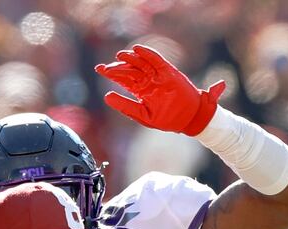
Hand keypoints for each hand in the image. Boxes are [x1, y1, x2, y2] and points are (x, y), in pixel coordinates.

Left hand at [95, 45, 225, 135]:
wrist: (188, 118)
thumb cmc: (167, 119)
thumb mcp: (143, 115)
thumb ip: (125, 106)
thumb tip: (106, 96)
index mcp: (141, 91)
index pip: (123, 79)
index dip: (111, 73)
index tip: (99, 69)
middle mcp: (148, 81)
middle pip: (130, 69)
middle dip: (117, 67)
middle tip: (104, 67)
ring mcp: (157, 76)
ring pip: (141, 63)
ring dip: (130, 58)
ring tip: (119, 55)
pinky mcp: (168, 72)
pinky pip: (157, 60)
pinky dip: (148, 54)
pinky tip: (137, 49)